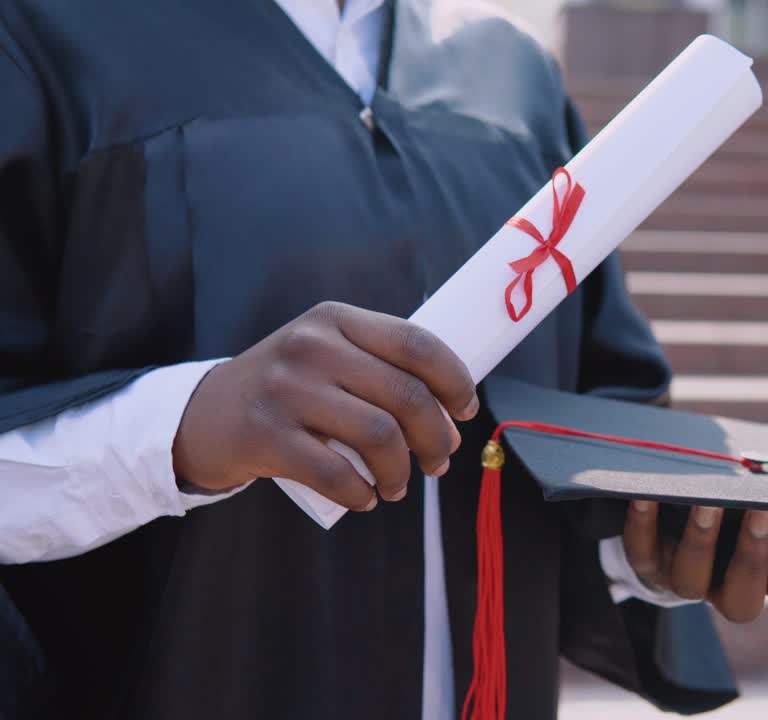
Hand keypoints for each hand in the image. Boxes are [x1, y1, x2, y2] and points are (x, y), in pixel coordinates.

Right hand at [173, 301, 477, 510]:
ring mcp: (285, 389)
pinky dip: (362, 493)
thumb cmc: (286, 389)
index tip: (465, 411)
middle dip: (436, 437)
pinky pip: (337, 473)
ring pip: (379, 436)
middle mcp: (312, 346)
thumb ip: (380, 369)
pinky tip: (366, 498)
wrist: (201, 415)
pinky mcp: (265, 435)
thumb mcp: (327, 355)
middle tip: (438, 461)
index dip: (455, 381)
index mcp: (336, 320)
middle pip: (406, 395)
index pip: (417, 345)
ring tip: (398, 484)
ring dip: (401, 470)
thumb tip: (450, 417)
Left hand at [622, 502, 767, 622]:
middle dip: (755, 553)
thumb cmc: (753, 510)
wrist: (681, 516)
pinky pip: (638, 553)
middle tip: (764, 508)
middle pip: (742, 595)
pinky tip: (647, 495)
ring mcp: (685, 580)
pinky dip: (641, 526)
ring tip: (707, 499)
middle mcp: (726, 591)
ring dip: (701, 539)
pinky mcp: (645, 563)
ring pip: (690, 578)